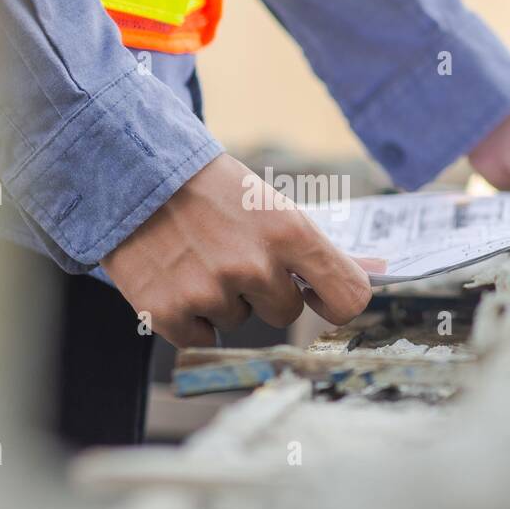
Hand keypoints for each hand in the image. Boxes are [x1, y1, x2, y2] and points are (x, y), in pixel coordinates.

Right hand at [101, 154, 373, 347]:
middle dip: (264, 291)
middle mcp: (255, 265)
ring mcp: (211, 291)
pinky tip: (174, 277)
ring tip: (196, 256)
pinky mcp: (168, 312)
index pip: (348, 295)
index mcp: (290, 232)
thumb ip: (316, 247)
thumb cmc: (210, 191)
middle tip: (231, 254)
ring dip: (221, 298)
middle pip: (284, 312)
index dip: (336, 302)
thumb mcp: (268, 204)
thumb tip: (379, 273)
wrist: (130, 172)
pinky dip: (187, 316)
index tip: (320, 299)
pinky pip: (200, 336)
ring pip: (238, 320)